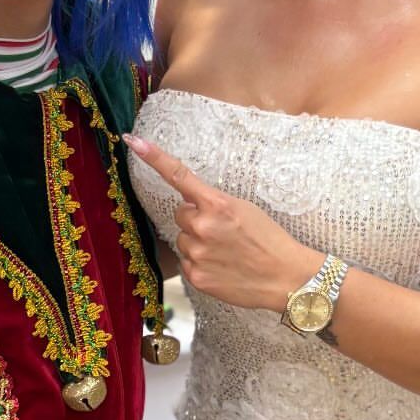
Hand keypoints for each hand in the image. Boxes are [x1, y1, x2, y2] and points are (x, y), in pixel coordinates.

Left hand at [124, 132, 316, 311]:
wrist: (285, 278)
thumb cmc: (269, 240)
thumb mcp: (245, 209)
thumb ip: (213, 204)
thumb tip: (188, 207)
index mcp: (217, 204)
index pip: (179, 176)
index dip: (154, 157)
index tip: (133, 141)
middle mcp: (202, 227)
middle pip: (180, 215)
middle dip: (195, 220)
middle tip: (223, 232)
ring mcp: (197, 253)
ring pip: (182, 240)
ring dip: (198, 243)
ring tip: (226, 252)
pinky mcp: (195, 276)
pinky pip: (186, 262)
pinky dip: (200, 264)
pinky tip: (222, 267)